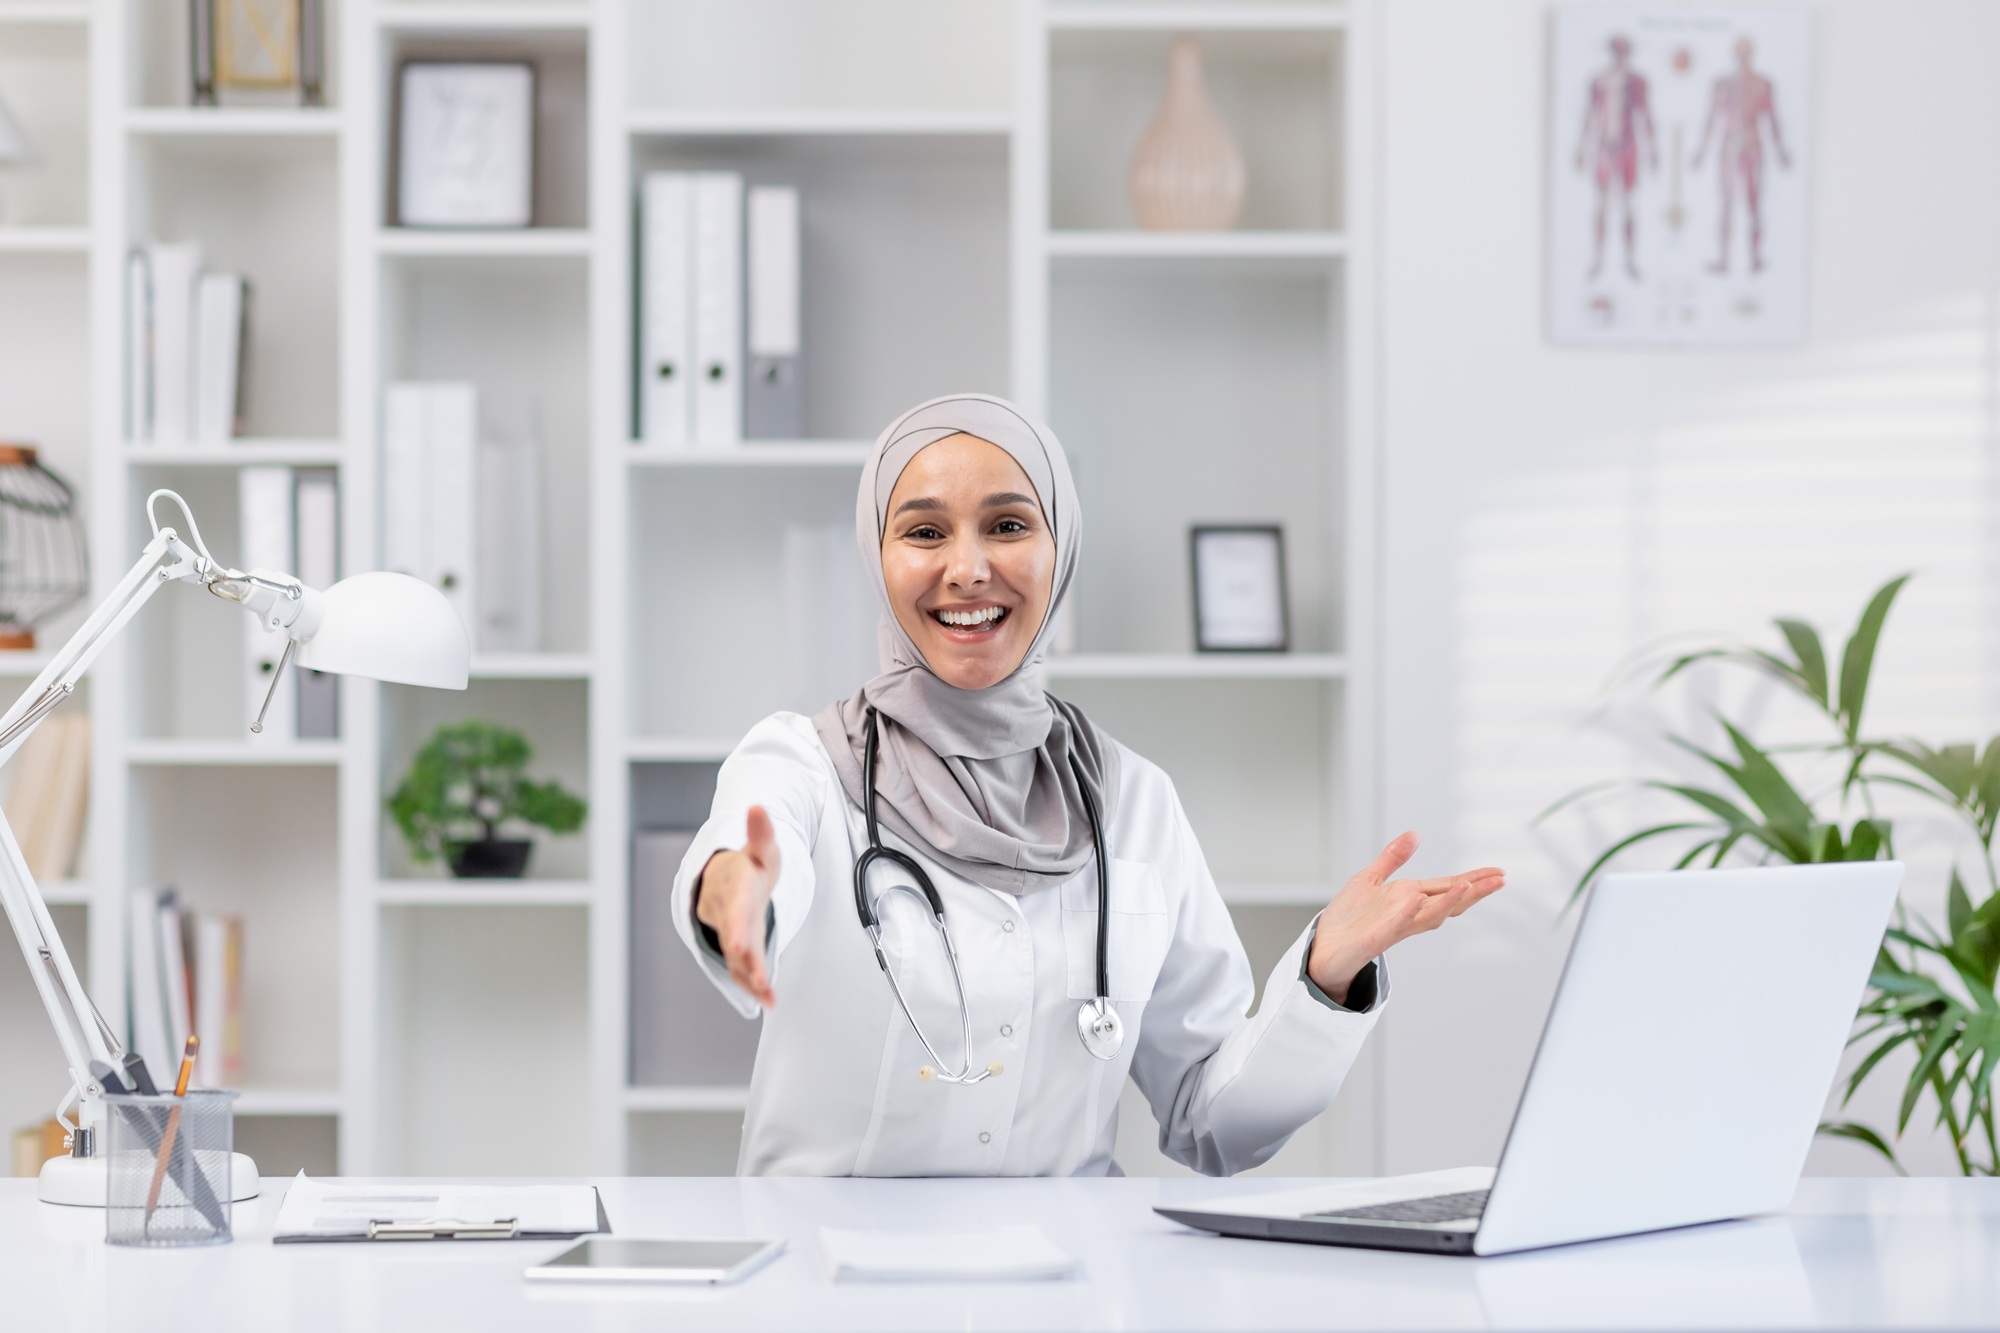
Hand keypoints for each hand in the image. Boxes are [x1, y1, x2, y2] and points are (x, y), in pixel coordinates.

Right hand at [694, 805, 781, 1007]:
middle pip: (734, 939)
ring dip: (751, 979)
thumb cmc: (748, 866)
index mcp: (735, 888)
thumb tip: (757, 806)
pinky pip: (741, 968)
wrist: (724, 880)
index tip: (741, 945)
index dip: (736, 927)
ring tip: (768, 996)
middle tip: (757, 979)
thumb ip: (760, 831)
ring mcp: (729, 933)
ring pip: (736, 958)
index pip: (735, 908)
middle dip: (744, 960)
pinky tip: (768, 1000)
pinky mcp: (736, 948)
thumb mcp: (760, 847)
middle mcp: (727, 914)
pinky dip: (752, 984)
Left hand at [1307, 831, 1504, 1004]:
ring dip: (1448, 901)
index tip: (1498, 872)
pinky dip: (1406, 912)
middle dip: (1473, 891)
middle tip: (1500, 880)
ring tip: (1468, 886)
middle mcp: (1407, 914)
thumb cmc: (1348, 918)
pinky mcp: (1375, 939)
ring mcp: (1393, 928)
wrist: (1323, 947)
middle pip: (1447, 903)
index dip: (1472, 880)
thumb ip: (1393, 858)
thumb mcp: (1370, 879)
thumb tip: (1414, 834)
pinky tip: (1417, 898)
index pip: (1446, 888)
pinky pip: (1394, 925)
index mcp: (1408, 899)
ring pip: (1428, 916)